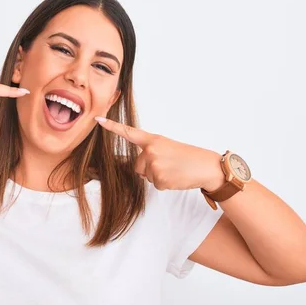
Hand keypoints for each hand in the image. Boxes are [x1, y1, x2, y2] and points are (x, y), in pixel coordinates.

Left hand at [95, 117, 224, 190]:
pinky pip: (155, 184)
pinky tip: (176, 177)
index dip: (112, 127)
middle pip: (137, 166)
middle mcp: (151, 150)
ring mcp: (154, 164)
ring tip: (174, 170)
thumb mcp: (168, 147)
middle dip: (150, 168)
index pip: (129, 132)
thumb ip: (151, 152)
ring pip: (146, 176)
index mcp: (153, 139)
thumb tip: (139, 167)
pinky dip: (165, 184)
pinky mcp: (159, 178)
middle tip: (170, 164)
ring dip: (158, 176)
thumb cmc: (188, 157)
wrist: (207, 166)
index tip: (98, 120)